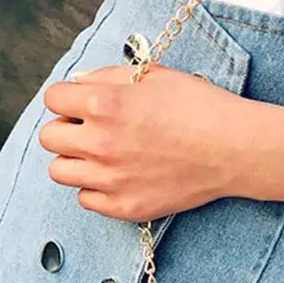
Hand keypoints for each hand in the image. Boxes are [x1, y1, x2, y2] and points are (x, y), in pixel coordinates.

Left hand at [39, 65, 247, 221]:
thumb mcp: (153, 75)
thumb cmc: (200, 107)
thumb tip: (78, 86)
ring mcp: (111, 180)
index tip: (85, 105)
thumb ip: (108, 78)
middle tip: (93, 130)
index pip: (53, 99)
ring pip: (60, 172)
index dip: (68, 100)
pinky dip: (96, 189)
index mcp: (103, 104)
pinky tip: (118, 177)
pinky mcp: (125, 207)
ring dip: (76, 161)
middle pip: (50, 138)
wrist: (234, 149)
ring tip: (102, 156)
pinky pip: (86, 200)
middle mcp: (100, 143)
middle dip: (68, 130)